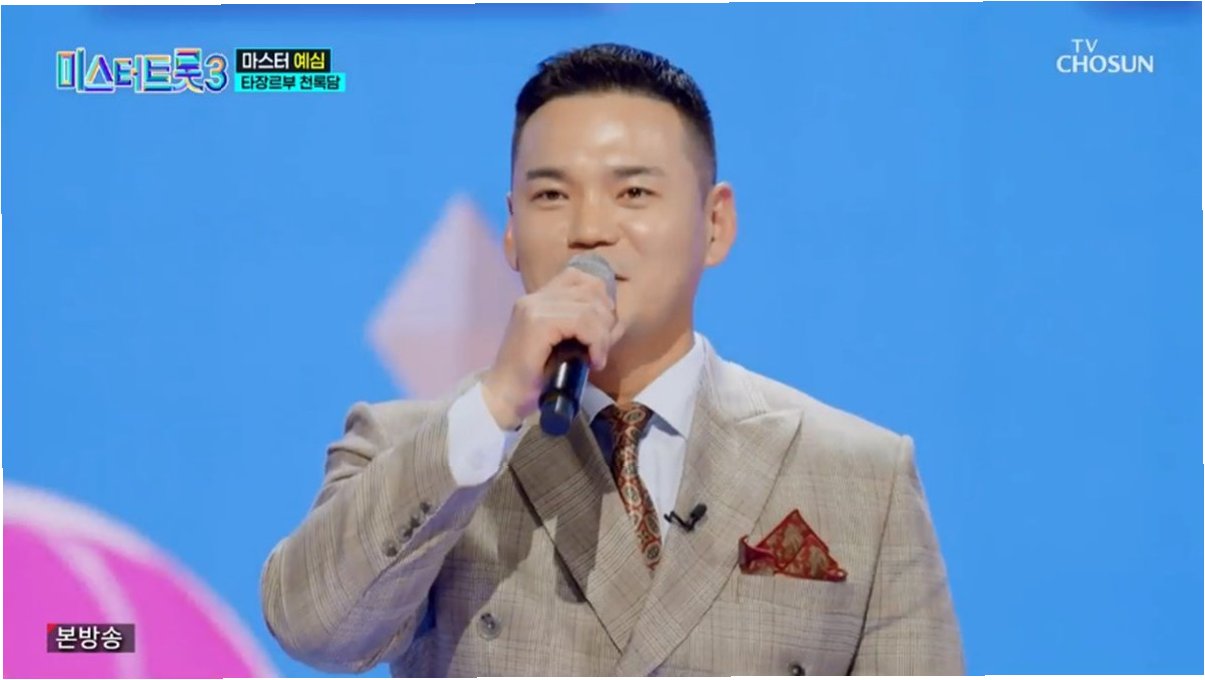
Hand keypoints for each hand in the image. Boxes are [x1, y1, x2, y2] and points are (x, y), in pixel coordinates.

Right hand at [480, 266, 622, 429]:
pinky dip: (596, 342)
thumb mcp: (561, 345)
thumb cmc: (532, 378)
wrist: (503, 398)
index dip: (601, 300)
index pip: (580, 278)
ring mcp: (534, 308)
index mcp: (538, 298)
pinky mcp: (538, 324)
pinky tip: (593, 361)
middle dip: (607, 320)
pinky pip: (582, 322)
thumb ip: (581, 327)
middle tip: (601, 347)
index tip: (603, 330)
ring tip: (596, 357)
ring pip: (590, 308)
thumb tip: (616, 321)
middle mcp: (535, 297)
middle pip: (591, 290)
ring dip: (603, 335)